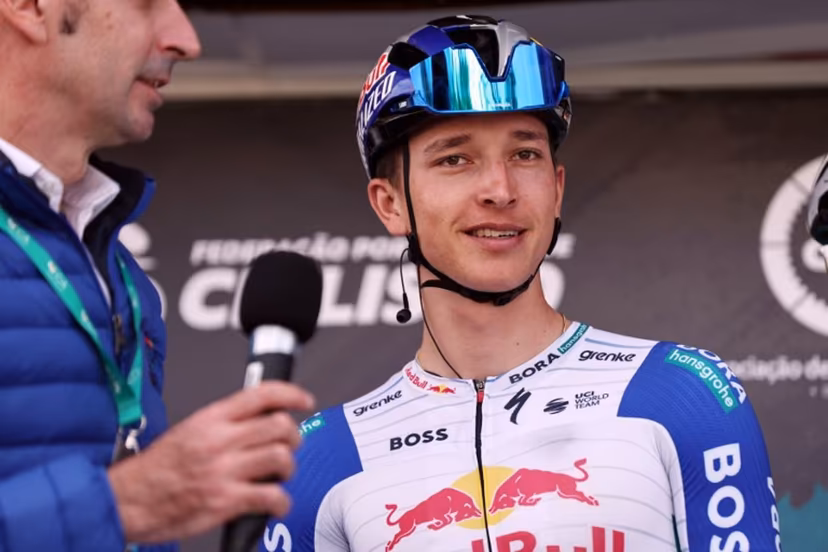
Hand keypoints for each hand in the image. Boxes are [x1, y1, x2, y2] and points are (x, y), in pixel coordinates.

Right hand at [108, 381, 314, 543]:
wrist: (126, 500)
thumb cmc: (156, 470)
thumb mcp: (189, 431)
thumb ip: (224, 424)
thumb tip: (258, 421)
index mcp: (211, 419)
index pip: (261, 394)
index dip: (290, 394)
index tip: (304, 400)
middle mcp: (220, 440)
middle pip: (279, 426)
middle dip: (293, 437)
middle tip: (288, 447)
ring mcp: (224, 470)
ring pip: (281, 457)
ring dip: (287, 469)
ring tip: (278, 475)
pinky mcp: (225, 501)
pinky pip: (271, 496)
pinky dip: (281, 502)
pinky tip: (274, 504)